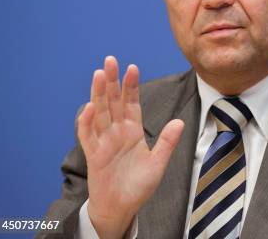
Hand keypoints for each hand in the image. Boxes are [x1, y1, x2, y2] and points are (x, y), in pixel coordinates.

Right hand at [77, 56, 184, 238]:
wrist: (123, 208)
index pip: (131, 103)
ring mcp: (104, 142)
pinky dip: (88, 122)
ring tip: (99, 74)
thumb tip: (180, 122)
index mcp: (132, 131)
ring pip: (100, 113)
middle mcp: (117, 132)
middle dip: (112, 81)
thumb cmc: (139, 186)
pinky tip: (90, 107)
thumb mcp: (158, 163)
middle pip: (113, 102)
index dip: (131, 86)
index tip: (133, 67)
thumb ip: (167, 142)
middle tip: (110, 59)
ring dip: (98, 93)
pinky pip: (88, 136)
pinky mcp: (94, 155)